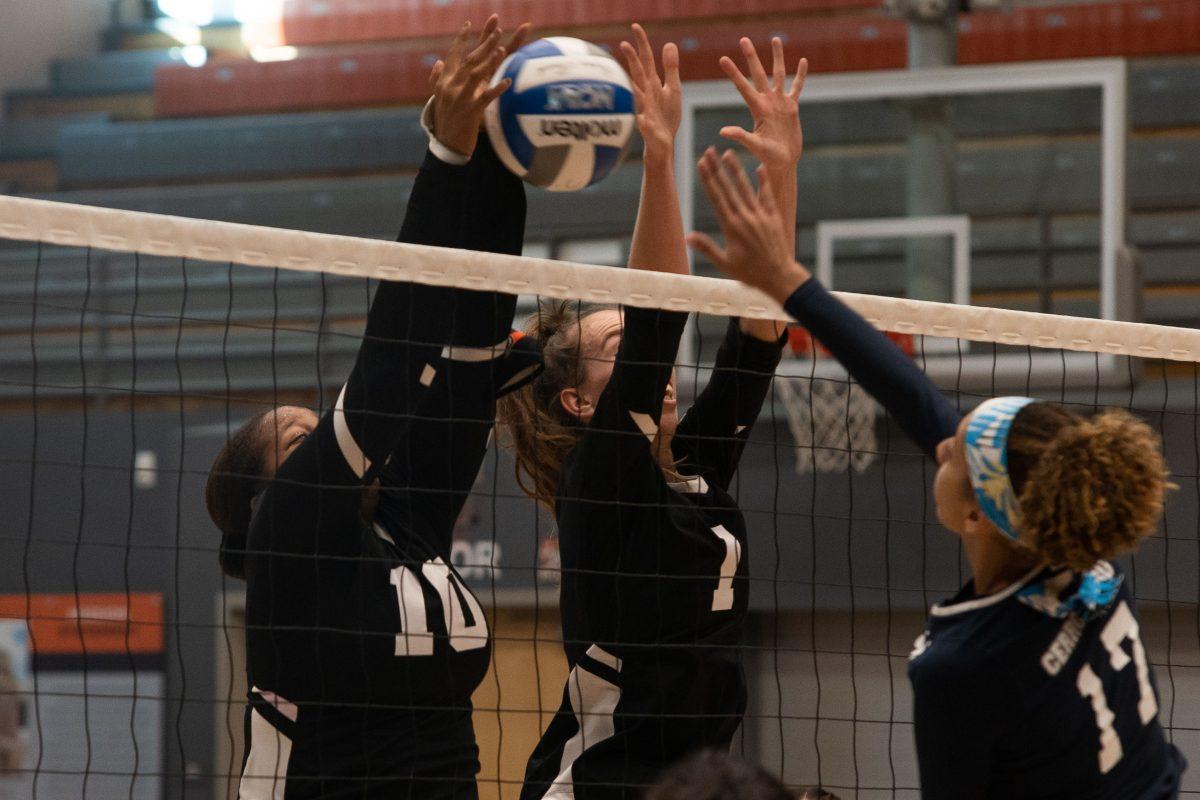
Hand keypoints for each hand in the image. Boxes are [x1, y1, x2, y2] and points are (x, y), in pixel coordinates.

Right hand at [428, 16, 531, 157]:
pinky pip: (486, 97)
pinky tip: (508, 81)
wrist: (447, 145)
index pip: (453, 55)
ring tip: (501, 49)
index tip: (469, 24)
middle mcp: (450, 87)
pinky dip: (497, 89)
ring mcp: (460, 99)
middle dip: (483, 44)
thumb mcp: (438, 98)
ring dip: (489, 61)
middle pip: (468, 61)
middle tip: (497, 31)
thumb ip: (437, 78)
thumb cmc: (446, 120)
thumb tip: (439, 62)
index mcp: (444, 82)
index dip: (461, 39)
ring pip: (475, 75)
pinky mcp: (471, 112)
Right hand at [619, 23, 680, 159]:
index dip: (642, 44)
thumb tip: (669, 43)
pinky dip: (642, 123)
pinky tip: (642, 119)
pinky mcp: (649, 131)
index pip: (646, 61)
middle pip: (639, 75)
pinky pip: (645, 127)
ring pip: (637, 99)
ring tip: (628, 80)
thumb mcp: (672, 90)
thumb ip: (671, 68)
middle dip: (632, 61)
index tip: (635, 26)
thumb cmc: (665, 118)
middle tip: (624, 44)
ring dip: (632, 89)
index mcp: (652, 86)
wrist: (662, 147)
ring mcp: (645, 113)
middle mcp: (646, 97)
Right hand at [686, 148, 810, 303]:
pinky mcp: (773, 217)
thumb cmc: (750, 273)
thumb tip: (688, 237)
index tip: (701, 164)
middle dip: (717, 168)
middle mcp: (745, 217)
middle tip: (709, 151)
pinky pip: (767, 195)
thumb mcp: (724, 263)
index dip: (708, 179)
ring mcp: (760, 215)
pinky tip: (759, 168)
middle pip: (728, 188)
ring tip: (728, 153)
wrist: (779, 276)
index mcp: (731, 227)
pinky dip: (763, 181)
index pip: (716, 197)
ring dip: (736, 170)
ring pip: (746, 188)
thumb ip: (707, 248)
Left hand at [719, 38, 807, 170]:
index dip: (733, 73)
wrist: (783, 162)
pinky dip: (800, 75)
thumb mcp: (754, 146)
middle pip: (758, 74)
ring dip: (777, 57)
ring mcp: (780, 102)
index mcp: (757, 108)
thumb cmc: (767, 156)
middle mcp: (767, 101)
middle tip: (743, 39)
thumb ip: (740, 136)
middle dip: (751, 57)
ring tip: (775, 39)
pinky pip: (797, 87)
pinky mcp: (792, 107)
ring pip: (778, 74)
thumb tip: (722, 132)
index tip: (722, 59)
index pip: (743, 86)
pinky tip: (802, 61)